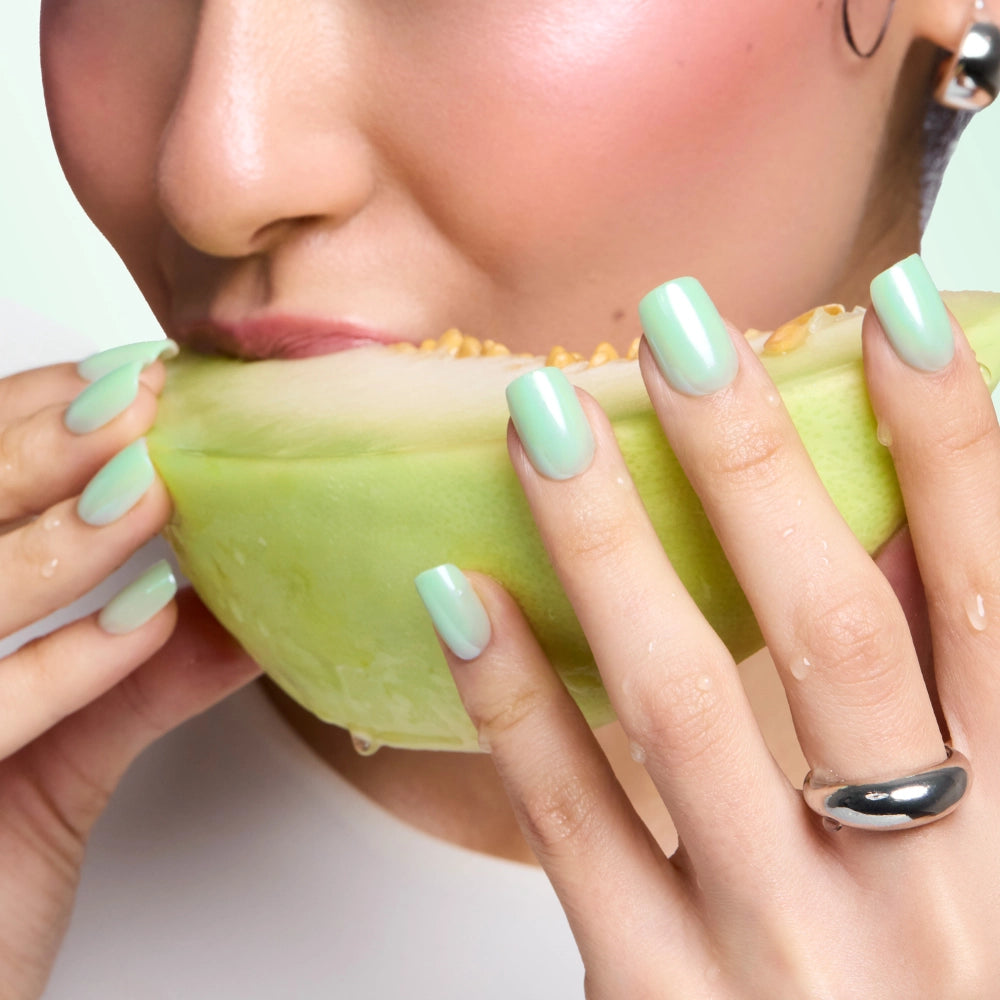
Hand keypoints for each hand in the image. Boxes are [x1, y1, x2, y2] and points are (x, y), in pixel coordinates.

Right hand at [0, 348, 258, 999]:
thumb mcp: (46, 765)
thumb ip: (128, 679)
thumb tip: (233, 600)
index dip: (17, 417)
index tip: (119, 378)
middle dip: (28, 450)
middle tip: (138, 400)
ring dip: (55, 542)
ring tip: (151, 490)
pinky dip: (65, 668)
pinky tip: (147, 619)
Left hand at [420, 262, 999, 996]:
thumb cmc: (933, 989)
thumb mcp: (988, 849)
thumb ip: (946, 701)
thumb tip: (903, 524)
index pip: (989, 597)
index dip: (954, 444)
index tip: (888, 309)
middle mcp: (918, 886)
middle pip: (831, 630)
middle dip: (753, 462)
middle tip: (677, 326)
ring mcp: (779, 950)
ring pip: (683, 709)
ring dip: (609, 545)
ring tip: (539, 418)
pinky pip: (574, 830)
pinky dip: (515, 704)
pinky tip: (460, 590)